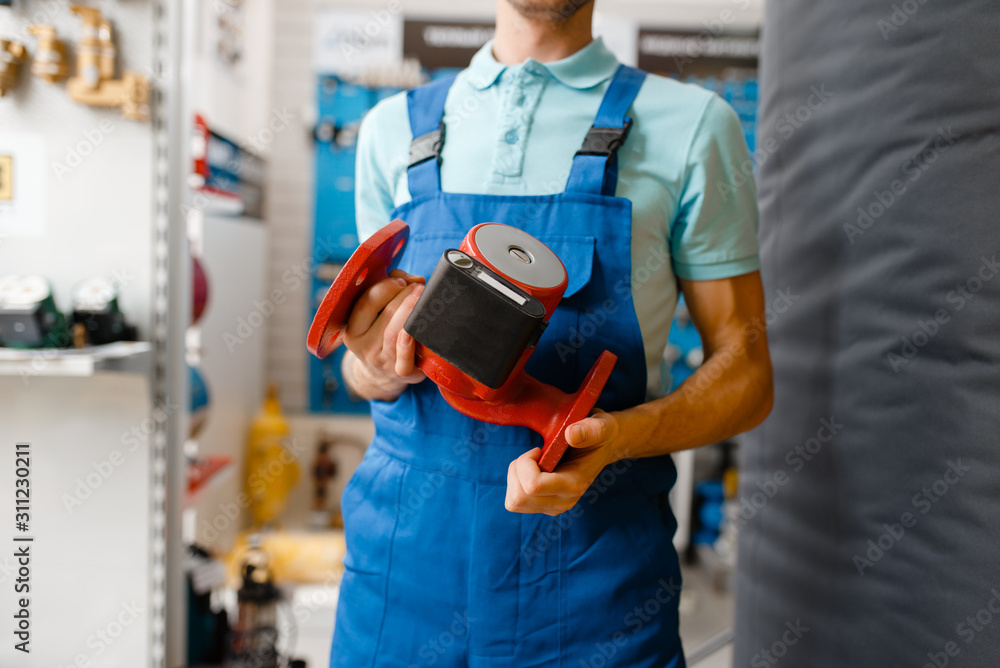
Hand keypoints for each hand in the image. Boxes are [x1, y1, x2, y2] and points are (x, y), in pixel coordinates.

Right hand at [342, 269, 425, 398]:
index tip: (401, 281)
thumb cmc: (383, 334)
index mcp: (352, 329)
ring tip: (423, 297)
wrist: (384, 374)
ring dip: (412, 309)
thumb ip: (390, 289)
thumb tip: (414, 280)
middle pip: (386, 313)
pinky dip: (410, 340)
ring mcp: (381, 360)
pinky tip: (417, 325)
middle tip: (418, 287)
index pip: (366, 303)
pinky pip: (404, 356)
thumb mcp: (377, 313)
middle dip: (405, 295)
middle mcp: (363, 346)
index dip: (385, 287)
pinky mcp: (400, 372)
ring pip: (395, 331)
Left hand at [505, 410, 625, 515]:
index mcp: (574, 485)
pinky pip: (515, 502)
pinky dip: (516, 483)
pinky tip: (532, 470)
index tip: (539, 449)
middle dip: (517, 470)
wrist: (605, 446)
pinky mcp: (545, 506)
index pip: (533, 486)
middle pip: (518, 498)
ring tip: (532, 462)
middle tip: (534, 455)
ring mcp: (553, 507)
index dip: (526, 463)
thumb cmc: (600, 434)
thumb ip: (590, 430)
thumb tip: (571, 434)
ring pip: (514, 502)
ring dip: (515, 477)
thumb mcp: (600, 426)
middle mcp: (563, 502)